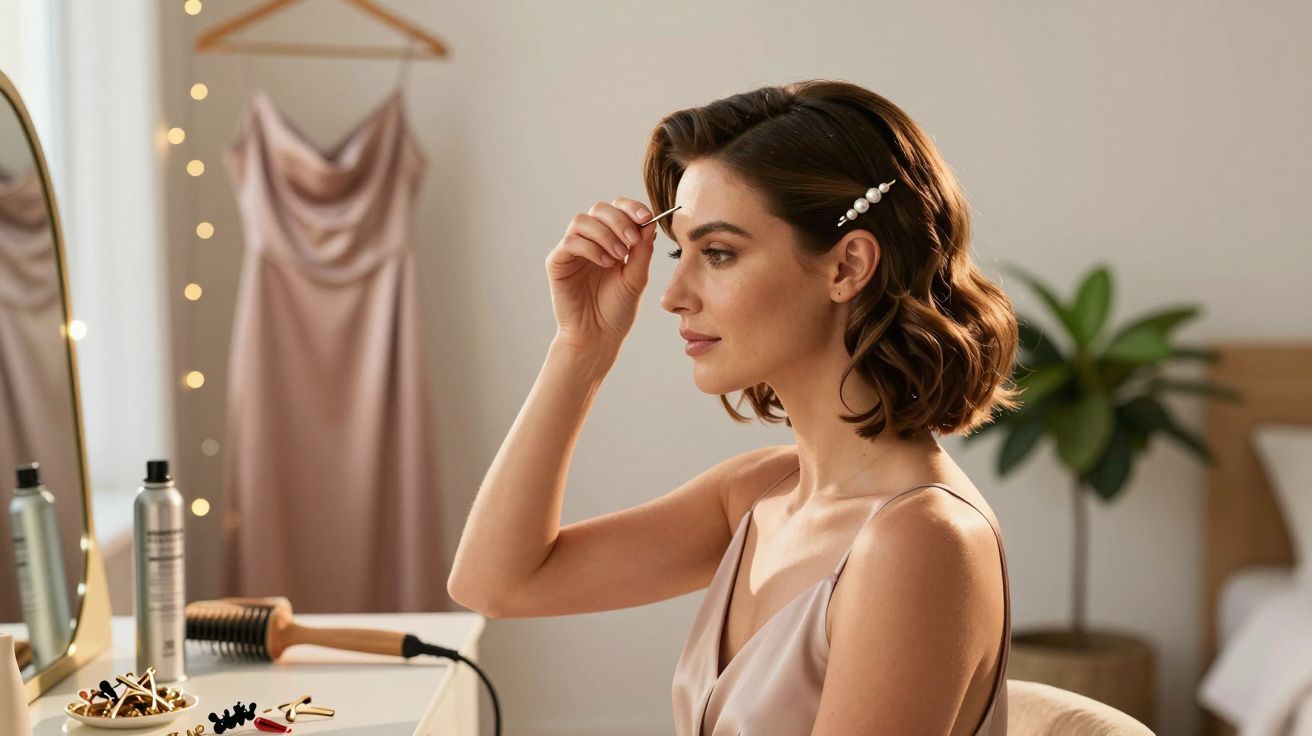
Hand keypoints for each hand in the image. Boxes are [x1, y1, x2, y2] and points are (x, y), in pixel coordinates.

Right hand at [545, 197, 658, 351]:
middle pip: (599, 209)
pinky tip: (605, 263)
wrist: (599, 336)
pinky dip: (591, 248)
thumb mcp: (636, 277)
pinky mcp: (558, 262)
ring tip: (619, 257)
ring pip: (582, 220)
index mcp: (610, 239)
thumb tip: (650, 221)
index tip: (647, 218)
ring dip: (605, 234)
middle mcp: (590, 240)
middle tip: (632, 241)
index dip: (631, 208)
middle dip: (619, 220)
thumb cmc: (617, 310)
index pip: (618, 209)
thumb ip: (643, 250)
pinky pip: (571, 241)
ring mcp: (572, 250)